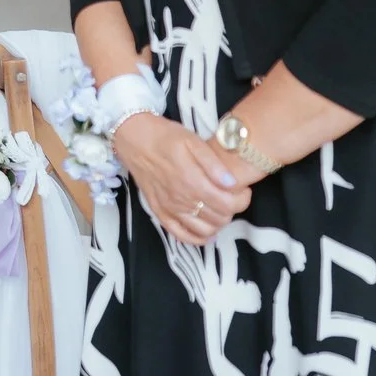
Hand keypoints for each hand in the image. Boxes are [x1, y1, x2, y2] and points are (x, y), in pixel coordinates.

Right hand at [113, 113, 251, 244]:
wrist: (132, 137)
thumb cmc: (164, 136)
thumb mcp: (192, 140)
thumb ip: (213, 163)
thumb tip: (232, 183)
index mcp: (192, 181)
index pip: (228, 204)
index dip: (242, 200)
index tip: (243, 190)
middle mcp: (181, 199)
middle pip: (219, 219)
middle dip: (232, 210)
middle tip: (231, 197)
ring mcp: (169, 208)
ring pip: (203, 230)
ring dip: (217, 224)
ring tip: (219, 210)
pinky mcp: (158, 211)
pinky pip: (180, 235)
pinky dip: (196, 239)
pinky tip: (205, 232)